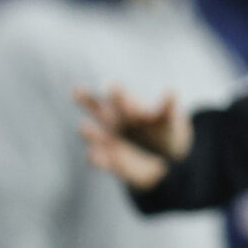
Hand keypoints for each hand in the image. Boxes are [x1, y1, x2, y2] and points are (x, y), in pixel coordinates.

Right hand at [73, 85, 191, 189]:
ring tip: (85, 127)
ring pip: (92, 133)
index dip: (116, 93)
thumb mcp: (169, 120)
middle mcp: (111, 120)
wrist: (165, 161)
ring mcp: (107, 139)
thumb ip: (167, 108)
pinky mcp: (108, 160)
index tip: (112, 87)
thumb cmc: (166, 133)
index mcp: (126, 105)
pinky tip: (94, 156)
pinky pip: (97, 159)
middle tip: (76, 90)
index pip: (117, 95)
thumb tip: (171, 91)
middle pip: (94, 106)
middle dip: (85, 98)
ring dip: (89, 131)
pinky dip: (95, 158)